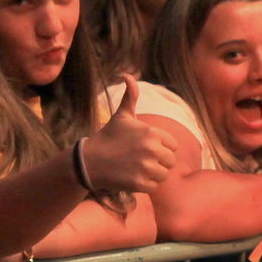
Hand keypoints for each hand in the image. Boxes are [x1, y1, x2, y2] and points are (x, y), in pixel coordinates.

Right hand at [87, 75, 178, 191]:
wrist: (89, 161)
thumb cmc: (108, 137)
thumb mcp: (122, 115)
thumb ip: (131, 96)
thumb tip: (128, 75)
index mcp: (152, 132)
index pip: (173, 146)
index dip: (161, 148)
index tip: (146, 149)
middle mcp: (151, 149)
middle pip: (170, 161)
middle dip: (159, 162)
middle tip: (141, 161)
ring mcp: (145, 167)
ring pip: (164, 175)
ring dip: (153, 175)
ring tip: (137, 169)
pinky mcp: (139, 183)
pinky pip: (154, 187)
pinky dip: (146, 185)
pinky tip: (133, 178)